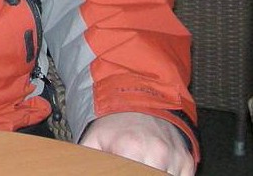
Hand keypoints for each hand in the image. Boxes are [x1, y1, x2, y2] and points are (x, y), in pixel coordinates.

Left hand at [80, 112, 194, 174]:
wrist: (140, 97)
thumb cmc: (115, 123)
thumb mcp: (94, 138)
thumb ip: (88, 160)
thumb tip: (79, 169)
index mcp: (131, 148)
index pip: (130, 173)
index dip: (124, 172)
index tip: (121, 167)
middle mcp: (158, 152)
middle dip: (139, 172)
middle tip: (130, 164)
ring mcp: (175, 156)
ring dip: (155, 174)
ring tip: (141, 162)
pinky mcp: (187, 159)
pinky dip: (170, 175)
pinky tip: (157, 167)